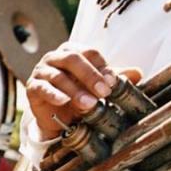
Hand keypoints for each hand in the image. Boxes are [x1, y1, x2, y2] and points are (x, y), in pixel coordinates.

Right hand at [26, 41, 140, 138]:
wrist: (58, 118)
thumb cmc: (79, 96)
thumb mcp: (99, 87)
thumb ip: (115, 79)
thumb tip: (138, 73)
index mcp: (72, 52)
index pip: (89, 52)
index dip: (102, 67)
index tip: (113, 83)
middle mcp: (55, 57)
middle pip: (72, 59)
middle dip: (90, 75)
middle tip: (103, 92)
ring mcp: (41, 71)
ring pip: (58, 76)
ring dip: (75, 90)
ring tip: (89, 104)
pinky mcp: (32, 87)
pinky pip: (42, 88)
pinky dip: (53, 94)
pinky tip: (64, 102)